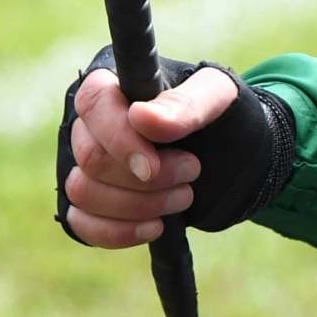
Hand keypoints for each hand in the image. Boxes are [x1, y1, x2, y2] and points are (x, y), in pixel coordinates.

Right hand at [60, 63, 239, 247]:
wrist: (235, 156)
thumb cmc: (221, 117)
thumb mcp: (219, 98)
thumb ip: (188, 103)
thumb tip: (142, 117)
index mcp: (116, 83)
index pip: (94, 104)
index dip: (120, 141)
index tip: (153, 167)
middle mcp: (91, 123)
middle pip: (90, 158)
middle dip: (145, 179)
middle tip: (192, 172)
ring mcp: (84, 164)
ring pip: (82, 192)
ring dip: (138, 205)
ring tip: (184, 197)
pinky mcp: (88, 201)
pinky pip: (81, 224)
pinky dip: (119, 232)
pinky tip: (156, 226)